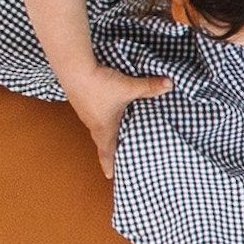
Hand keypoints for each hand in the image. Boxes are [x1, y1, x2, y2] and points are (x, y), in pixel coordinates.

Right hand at [66, 63, 174, 177]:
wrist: (74, 68)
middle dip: (108, 149)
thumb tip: (169, 85)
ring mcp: (84, 110)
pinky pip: (91, 112)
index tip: (110, 176)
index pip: (107, 152)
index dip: (109, 164)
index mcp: (104, 128)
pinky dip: (99, 114)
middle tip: (114, 157)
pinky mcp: (80, 98)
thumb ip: (149, 87)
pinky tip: (104, 108)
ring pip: (95, 125)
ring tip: (112, 133)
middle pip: (101, 140)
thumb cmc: (100, 85)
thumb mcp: (129, 88)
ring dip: (103, 131)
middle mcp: (92, 122)